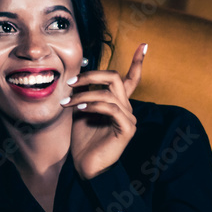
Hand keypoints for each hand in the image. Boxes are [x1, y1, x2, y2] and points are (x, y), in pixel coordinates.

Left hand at [61, 43, 144, 179]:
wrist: (84, 167)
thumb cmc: (82, 140)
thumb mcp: (80, 111)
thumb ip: (83, 94)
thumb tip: (77, 79)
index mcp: (118, 103)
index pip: (131, 78)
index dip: (138, 61)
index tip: (144, 44)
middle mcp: (127, 108)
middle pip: (115, 78)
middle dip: (92, 75)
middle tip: (72, 81)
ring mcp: (128, 119)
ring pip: (109, 93)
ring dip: (84, 94)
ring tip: (67, 102)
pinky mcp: (126, 130)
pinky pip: (111, 109)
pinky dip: (93, 105)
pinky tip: (80, 108)